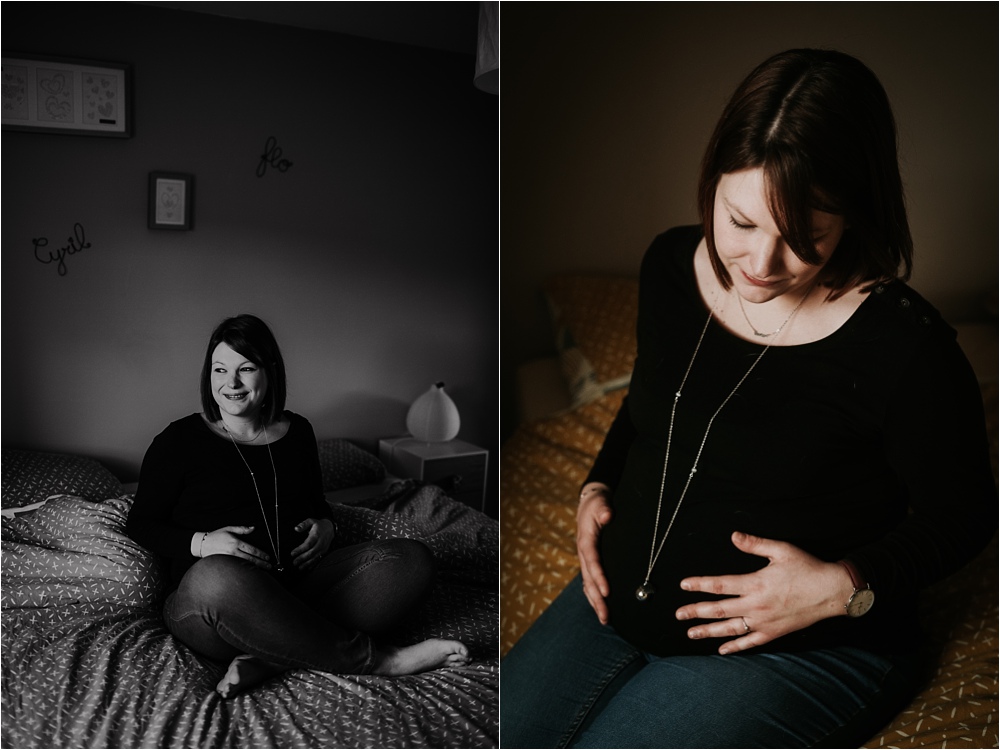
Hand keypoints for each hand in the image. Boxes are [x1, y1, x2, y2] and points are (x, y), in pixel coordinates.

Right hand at [198, 526, 271, 568]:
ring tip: (263, 571)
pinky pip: (236, 568)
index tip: (268, 557)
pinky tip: (250, 574)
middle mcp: (233, 552)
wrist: (201, 544)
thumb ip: (242, 529)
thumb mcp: (229, 528)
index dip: (261, 554)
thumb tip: (253, 528)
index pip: (252, 550)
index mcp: (236, 543)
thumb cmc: (216, 535)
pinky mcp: (224, 564)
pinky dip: (244, 571)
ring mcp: (228, 559)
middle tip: (269, 566)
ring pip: (244, 566)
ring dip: (254, 569)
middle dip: (261, 563)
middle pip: (250, 560)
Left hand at [291, 518, 334, 569]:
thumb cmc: (319, 525)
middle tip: (294, 562)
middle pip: (311, 552)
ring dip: (307, 563)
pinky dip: (313, 564)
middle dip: (302, 558)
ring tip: (299, 567)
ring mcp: (323, 548)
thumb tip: (296, 528)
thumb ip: (303, 524)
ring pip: (315, 557)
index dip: (300, 549)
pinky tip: (307, 567)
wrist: (330, 528)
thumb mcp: (311, 521)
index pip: (308, 544)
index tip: (292, 553)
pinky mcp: (324, 551)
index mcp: (316, 535)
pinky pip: (318, 559)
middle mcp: (320, 543)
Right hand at [576, 483, 613, 623]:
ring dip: (595, 602)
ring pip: (587, 583)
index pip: (592, 560)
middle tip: (606, 617)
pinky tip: (601, 607)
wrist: (590, 502)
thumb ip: (604, 509)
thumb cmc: (597, 503)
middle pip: (588, 579)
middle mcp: (583, 552)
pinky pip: (589, 581)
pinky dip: (594, 595)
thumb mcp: (600, 502)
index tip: (607, 591)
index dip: (598, 576)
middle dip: (596, 599)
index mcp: (586, 539)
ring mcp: (585, 558)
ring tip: (604, 619)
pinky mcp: (589, 562)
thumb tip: (607, 516)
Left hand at [674, 531, 853, 654]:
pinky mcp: (774, 632)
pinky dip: (735, 646)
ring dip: (708, 631)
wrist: (833, 592)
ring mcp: (764, 621)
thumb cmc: (808, 568)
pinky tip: (722, 649)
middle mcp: (756, 605)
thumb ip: (755, 544)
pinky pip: (750, 642)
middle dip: (696, 612)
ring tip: (691, 633)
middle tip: (678, 614)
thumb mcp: (781, 550)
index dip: (700, 585)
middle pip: (719, 610)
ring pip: (730, 629)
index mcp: (755, 583)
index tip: (683, 585)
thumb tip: (733, 536)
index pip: (720, 585)